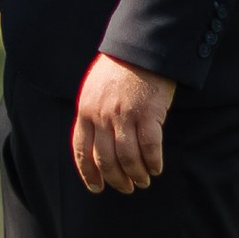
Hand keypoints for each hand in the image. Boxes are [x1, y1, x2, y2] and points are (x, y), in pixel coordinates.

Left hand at [71, 52, 176, 194]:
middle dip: (116, 179)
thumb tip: (94, 144)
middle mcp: (102, 116)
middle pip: (106, 159)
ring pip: (128, 158)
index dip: (89, 173)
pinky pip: (150, 147)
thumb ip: (92, 114)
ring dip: (136, 174)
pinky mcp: (148, 114)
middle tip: (126, 187)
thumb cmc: (118, 68)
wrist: (140, 49)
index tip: (97, 188)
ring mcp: (125, 116)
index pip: (82, 150)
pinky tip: (156, 168)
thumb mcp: (93, 89)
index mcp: (86, 110)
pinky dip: (153, 162)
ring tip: (142, 180)